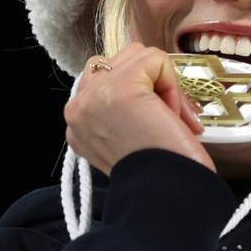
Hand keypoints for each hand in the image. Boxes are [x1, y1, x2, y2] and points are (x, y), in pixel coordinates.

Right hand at [64, 42, 216, 175]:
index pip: (107, 79)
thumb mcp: (127, 139)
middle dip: (151, 83)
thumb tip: (148, 89)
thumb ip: (124, 111)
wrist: (163, 195)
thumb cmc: (158, 175)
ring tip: (167, 117)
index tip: (155, 123)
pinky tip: (169, 115)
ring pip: (138, 55)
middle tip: (167, 118)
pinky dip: (172, 85)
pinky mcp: (118, 87)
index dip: (141, 92)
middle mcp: (78, 108)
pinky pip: (155, 60)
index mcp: (78, 122)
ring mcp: (94, 95)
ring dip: (162, 83)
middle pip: (120, 61)